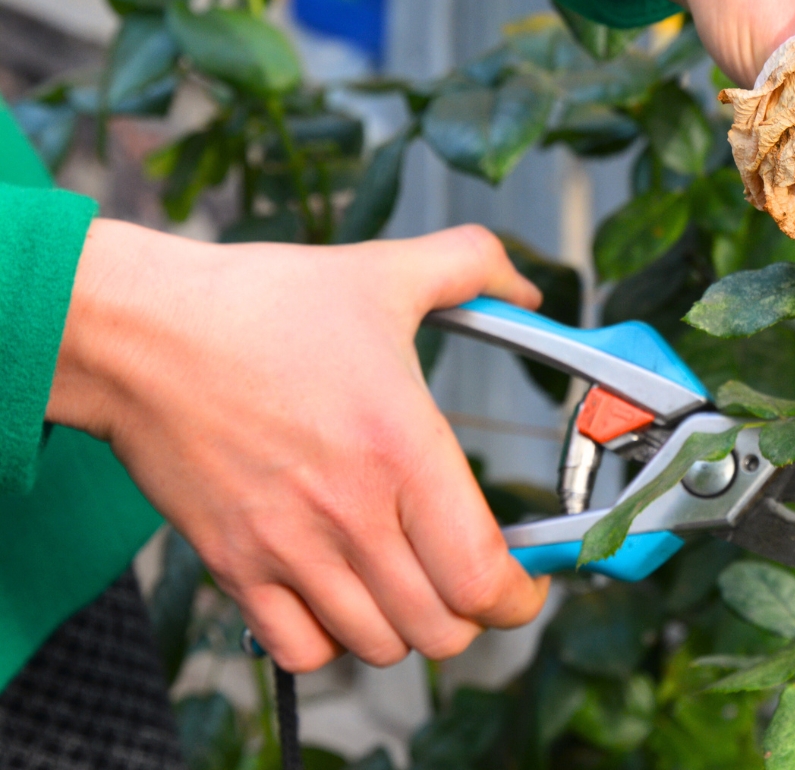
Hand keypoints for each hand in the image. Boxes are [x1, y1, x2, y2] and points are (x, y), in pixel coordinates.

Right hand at [47, 221, 548, 671]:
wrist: (140, 332)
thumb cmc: (260, 304)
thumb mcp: (384, 271)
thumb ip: (472, 268)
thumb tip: (529, 290)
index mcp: (404, 450)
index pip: (482, 576)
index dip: (518, 596)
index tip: (523, 584)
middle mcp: (351, 513)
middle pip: (441, 630)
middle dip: (470, 614)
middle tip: (465, 579)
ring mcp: (288, 548)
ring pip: (378, 648)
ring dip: (403, 627)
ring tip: (403, 583)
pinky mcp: (234, 566)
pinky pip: (301, 652)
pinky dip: (330, 641)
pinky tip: (337, 595)